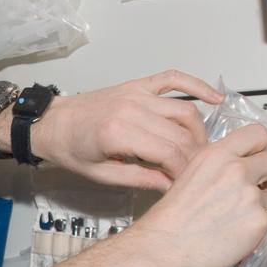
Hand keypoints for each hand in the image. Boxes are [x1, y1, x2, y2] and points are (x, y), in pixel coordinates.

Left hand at [29, 70, 222, 190]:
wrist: (52, 123)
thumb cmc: (71, 150)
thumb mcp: (101, 174)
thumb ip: (139, 179)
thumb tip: (171, 186)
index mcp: (117, 134)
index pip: (168, 153)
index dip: (183, 171)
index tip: (186, 184)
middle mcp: (130, 109)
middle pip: (181, 133)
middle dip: (194, 156)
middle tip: (198, 172)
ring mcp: (136, 94)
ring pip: (184, 110)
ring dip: (199, 131)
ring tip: (201, 150)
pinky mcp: (137, 85)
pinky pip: (173, 79)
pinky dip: (197, 86)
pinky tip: (215, 99)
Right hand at [125, 123, 266, 266]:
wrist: (160, 248)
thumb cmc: (168, 220)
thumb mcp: (188, 175)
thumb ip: (218, 166)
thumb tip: (240, 167)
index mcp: (216, 155)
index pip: (258, 134)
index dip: (261, 147)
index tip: (258, 158)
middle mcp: (235, 170)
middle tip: (253, 189)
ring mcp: (249, 195)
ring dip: (259, 204)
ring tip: (232, 218)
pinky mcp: (259, 220)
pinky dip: (255, 226)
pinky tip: (233, 232)